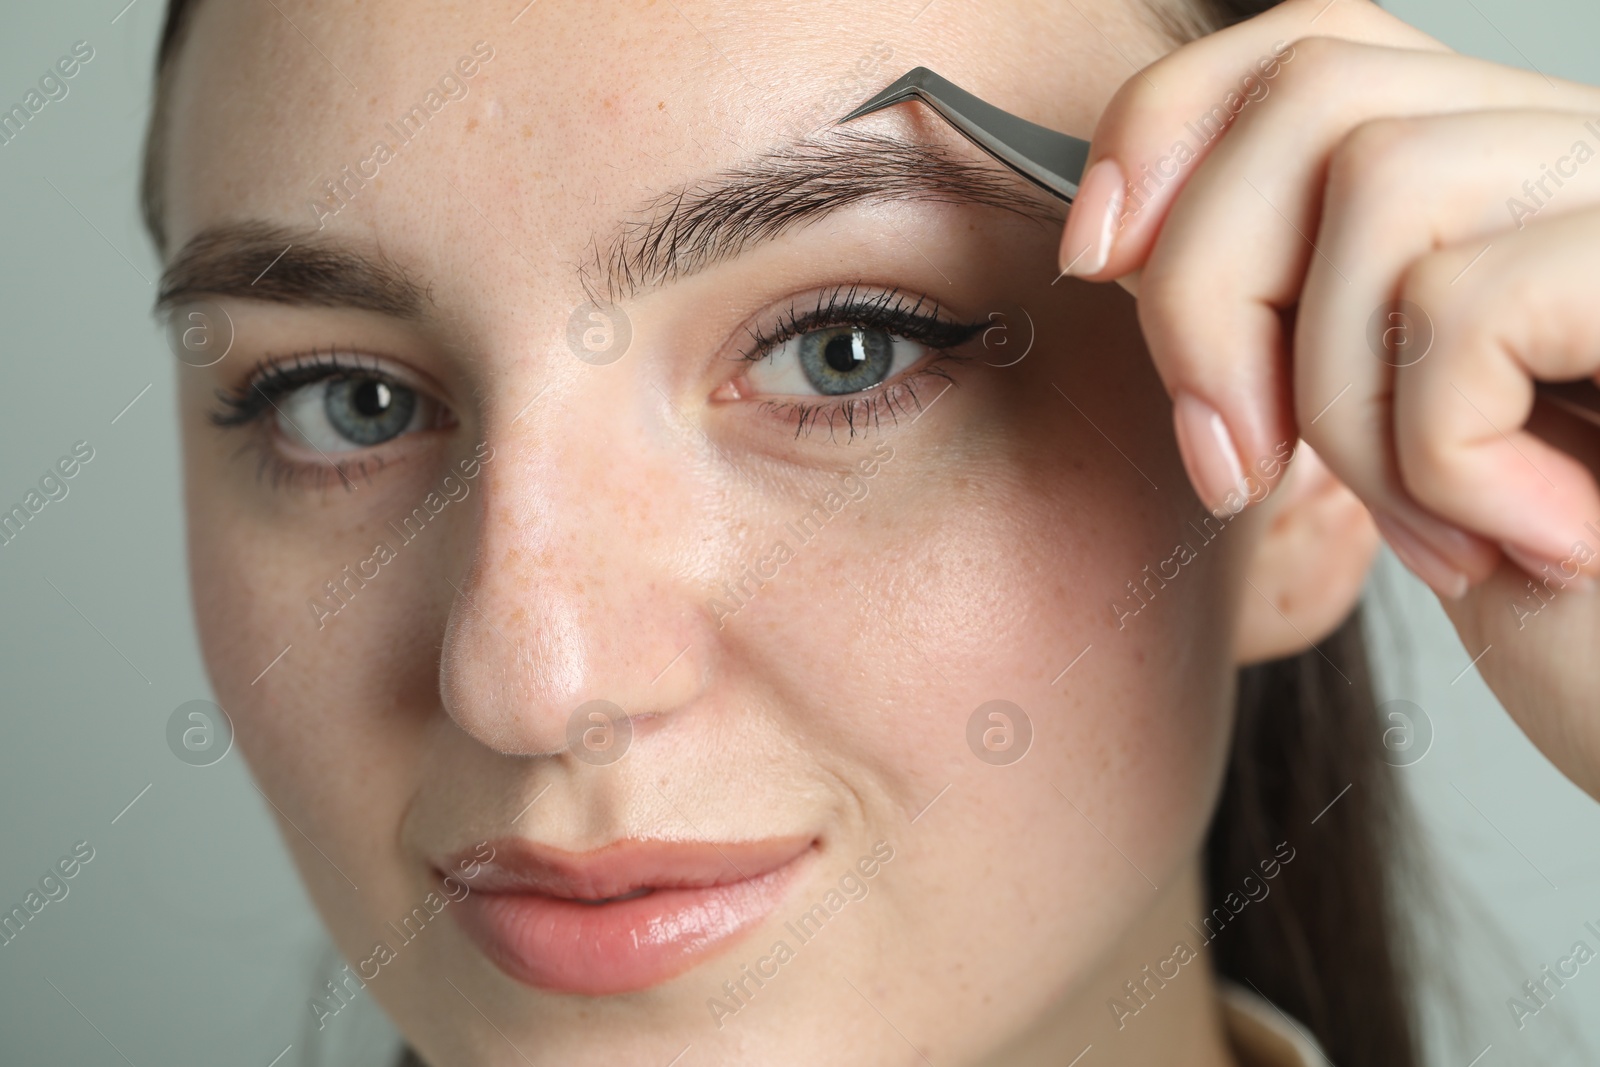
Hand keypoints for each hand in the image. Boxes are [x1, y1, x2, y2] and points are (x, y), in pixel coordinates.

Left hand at [1062, 0, 1599, 797]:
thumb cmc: (1564, 608)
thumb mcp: (1388, 439)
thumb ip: (1291, 313)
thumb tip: (1122, 237)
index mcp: (1514, 177)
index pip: (1315, 45)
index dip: (1172, 125)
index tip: (1098, 260)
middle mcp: (1591, 158)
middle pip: (1315, 92)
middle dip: (1209, 289)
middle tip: (1234, 464)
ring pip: (1378, 185)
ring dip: (1338, 406)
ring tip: (1429, 529)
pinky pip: (1463, 307)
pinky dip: (1436, 460)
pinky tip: (1510, 545)